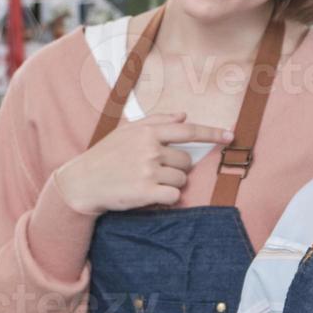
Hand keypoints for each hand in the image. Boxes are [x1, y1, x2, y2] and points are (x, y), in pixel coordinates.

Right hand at [55, 112, 234, 214]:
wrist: (82, 183)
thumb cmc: (105, 156)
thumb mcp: (126, 132)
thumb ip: (156, 121)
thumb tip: (184, 114)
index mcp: (147, 133)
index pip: (188, 131)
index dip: (212, 134)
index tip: (231, 136)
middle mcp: (150, 149)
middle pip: (186, 161)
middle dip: (176, 168)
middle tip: (152, 171)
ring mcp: (148, 170)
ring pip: (181, 180)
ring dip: (170, 184)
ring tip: (146, 182)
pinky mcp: (146, 191)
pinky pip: (174, 195)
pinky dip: (167, 198)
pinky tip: (150, 195)